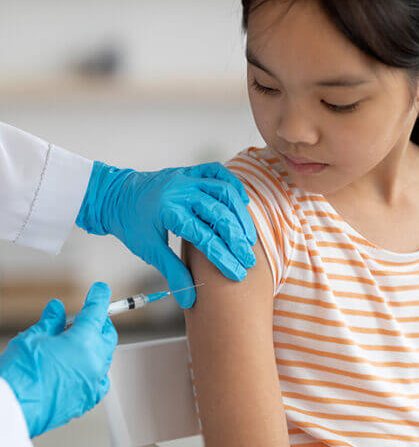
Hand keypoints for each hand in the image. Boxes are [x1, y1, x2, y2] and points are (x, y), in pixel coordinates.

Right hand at [0, 282, 117, 437]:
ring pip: (104, 355)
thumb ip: (51, 322)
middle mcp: (95, 360)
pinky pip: (100, 379)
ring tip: (73, 345)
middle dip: (98, 323)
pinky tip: (80, 367)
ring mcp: (94, 380)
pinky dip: (94, 370)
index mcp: (84, 340)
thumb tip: (57, 309)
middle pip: (106, 333)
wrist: (11, 412)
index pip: (98, 311)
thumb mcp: (33, 339)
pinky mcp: (88, 398)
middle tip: (82, 320)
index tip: (100, 290)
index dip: (99, 296)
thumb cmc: (20, 375)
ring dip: (94, 346)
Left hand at [76, 162, 256, 307]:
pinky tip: (242, 202)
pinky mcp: (190, 171)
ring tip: (249, 237)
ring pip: (224, 192)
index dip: (224, 258)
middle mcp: (181, 191)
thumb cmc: (131, 223)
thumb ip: (173, 272)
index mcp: (169, 211)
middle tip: (248, 260)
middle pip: (220, 215)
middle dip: (238, 240)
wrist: (115, 196)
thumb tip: (190, 300)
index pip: (205, 238)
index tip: (237, 274)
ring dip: (240, 215)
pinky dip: (233, 185)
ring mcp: (187, 177)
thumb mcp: (149, 250)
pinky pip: (217, 171)